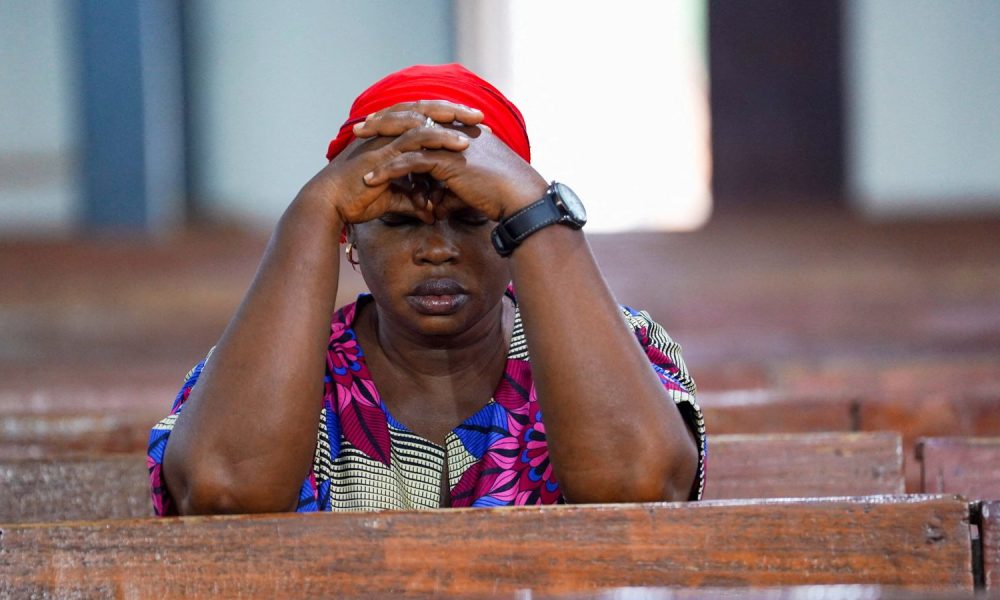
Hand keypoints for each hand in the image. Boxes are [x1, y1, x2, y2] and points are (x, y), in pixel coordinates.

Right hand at [297, 101, 481, 227]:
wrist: (329, 205)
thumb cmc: (354, 200)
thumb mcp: (389, 198)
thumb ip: (409, 199)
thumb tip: (427, 210)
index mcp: (388, 136)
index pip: (421, 118)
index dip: (445, 118)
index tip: (470, 122)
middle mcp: (387, 132)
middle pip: (425, 110)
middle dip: (454, 110)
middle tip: (480, 114)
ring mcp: (385, 139)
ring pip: (424, 119)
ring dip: (452, 120)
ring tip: (477, 124)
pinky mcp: (384, 151)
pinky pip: (416, 139)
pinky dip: (440, 140)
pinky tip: (460, 144)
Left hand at [354, 102, 547, 220]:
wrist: (521, 199)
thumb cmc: (502, 196)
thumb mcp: (469, 191)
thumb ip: (449, 192)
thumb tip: (433, 204)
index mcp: (463, 131)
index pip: (426, 118)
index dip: (402, 120)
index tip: (381, 124)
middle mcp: (456, 131)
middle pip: (412, 119)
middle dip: (384, 122)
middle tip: (361, 127)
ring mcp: (452, 144)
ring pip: (407, 137)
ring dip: (380, 143)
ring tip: (358, 149)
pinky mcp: (448, 161)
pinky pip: (411, 163)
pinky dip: (390, 171)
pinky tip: (372, 180)